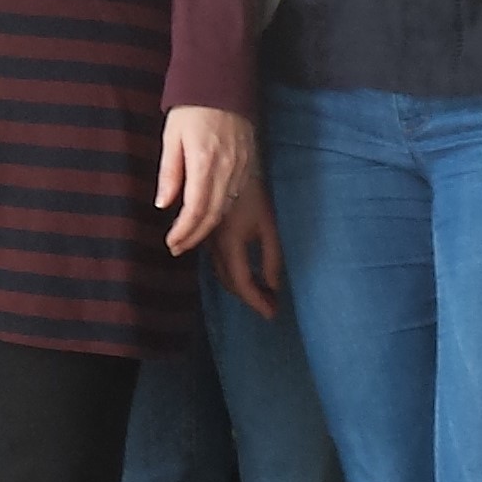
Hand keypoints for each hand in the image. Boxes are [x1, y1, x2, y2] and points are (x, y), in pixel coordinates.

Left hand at [155, 106, 255, 256]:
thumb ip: (169, 172)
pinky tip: (207, 215)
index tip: (171, 243)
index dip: (184, 232)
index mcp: (204, 162)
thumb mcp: (171, 136)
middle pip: (213, 215)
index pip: (196, 210)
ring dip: (207, 227)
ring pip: (225, 208)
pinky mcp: (248, 164)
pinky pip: (235, 196)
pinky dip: (220, 211)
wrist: (223, 83)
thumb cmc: (192, 108)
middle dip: (194, 236)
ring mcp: (240, 167)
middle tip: (177, 247)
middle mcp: (226, 169)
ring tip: (189, 236)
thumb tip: (164, 204)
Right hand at [206, 170, 284, 318]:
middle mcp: (215, 244)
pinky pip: (217, 261)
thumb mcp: (268, 224)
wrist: (228, 167)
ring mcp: (209, 239)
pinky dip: (231, 274)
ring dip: (239, 287)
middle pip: (229, 282)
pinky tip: (246, 275)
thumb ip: (271, 256)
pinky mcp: (208, 232)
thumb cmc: (253, 192)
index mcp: (231, 242)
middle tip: (270, 307)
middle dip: (249, 298)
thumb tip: (273, 285)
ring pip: (221, 273)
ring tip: (262, 295)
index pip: (242, 282)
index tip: (272, 314)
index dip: (256, 301)